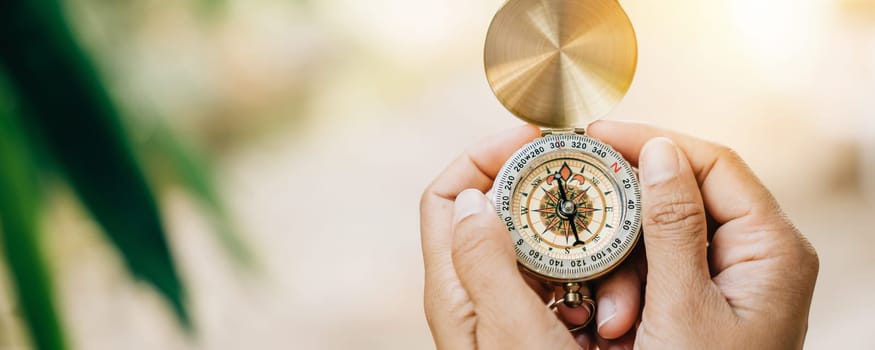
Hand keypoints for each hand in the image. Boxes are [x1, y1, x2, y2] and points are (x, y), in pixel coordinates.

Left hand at [420, 125, 643, 348]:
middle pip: (506, 215)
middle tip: (598, 187)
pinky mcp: (544, 328)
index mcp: (455, 288)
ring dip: (590, 254)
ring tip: (620, 280)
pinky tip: (617, 311)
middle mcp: (478, 293)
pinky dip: (600, 286)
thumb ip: (485, 260)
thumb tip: (473, 197)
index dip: (484, 156)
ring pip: (549, 250)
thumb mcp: (509, 327)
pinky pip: (573, 285)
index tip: (534, 139)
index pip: (447, 197)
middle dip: (554, 199)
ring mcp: (511, 310)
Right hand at [587, 120, 818, 348]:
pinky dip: (631, 296)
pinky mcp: (705, 304)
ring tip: (615, 319)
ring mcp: (731, 281)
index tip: (600, 135)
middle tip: (588, 233)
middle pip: (682, 203)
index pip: (715, 164)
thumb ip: (671, 226)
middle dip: (629, 231)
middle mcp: (758, 258)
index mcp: (773, 249)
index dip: (656, 141)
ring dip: (624, 275)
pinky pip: (657, 276)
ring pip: (660, 243)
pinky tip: (620, 329)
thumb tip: (661, 152)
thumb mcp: (682, 305)